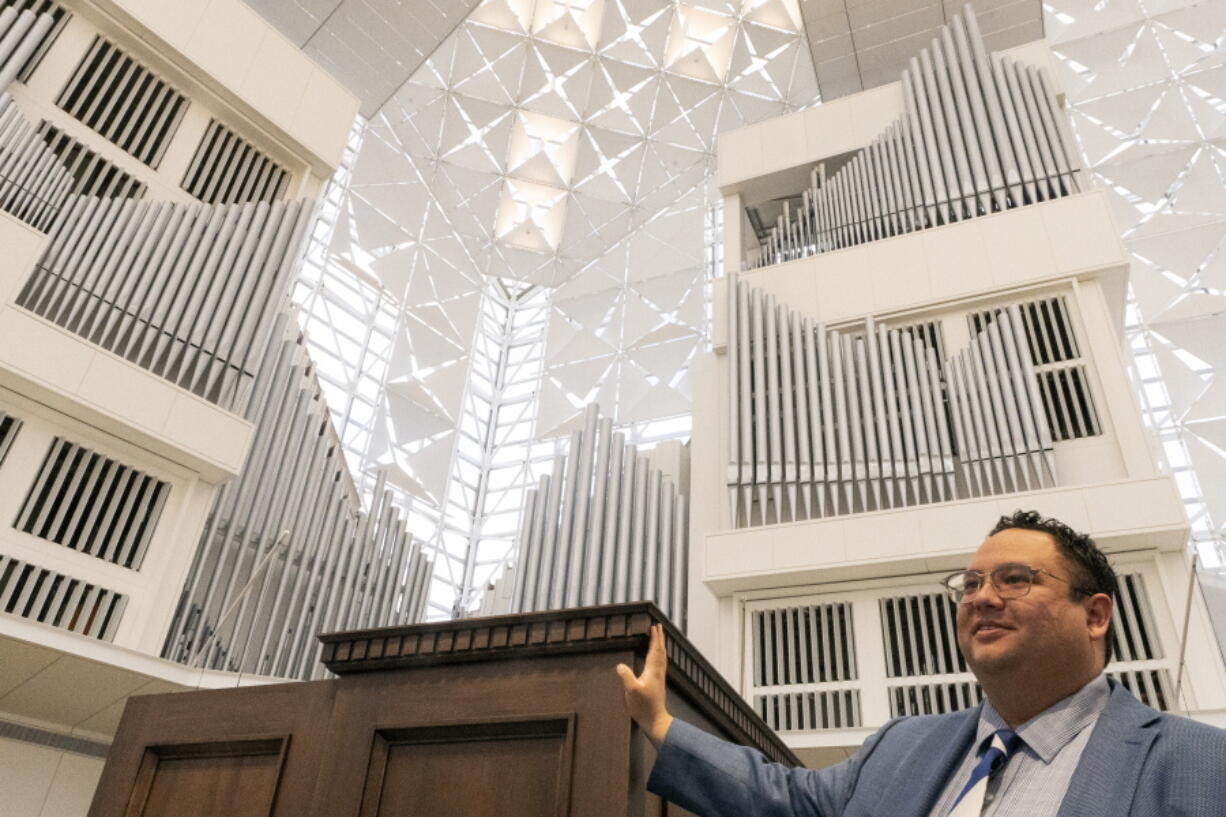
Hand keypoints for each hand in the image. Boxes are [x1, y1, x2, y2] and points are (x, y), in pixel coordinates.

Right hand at [616, 623, 673, 746]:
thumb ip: (626, 677)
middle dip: (659, 638)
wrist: (655, 721)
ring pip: (662, 657)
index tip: (654, 627)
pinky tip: (656, 659)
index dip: (654, 638)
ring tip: (658, 639)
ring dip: (660, 646)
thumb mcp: (632, 691)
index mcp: (653, 671)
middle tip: (658, 627)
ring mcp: (659, 678)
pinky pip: (660, 664)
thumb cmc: (643, 707)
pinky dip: (659, 656)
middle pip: (661, 651)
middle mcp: (658, 673)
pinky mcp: (658, 684)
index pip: (655, 650)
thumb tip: (620, 665)